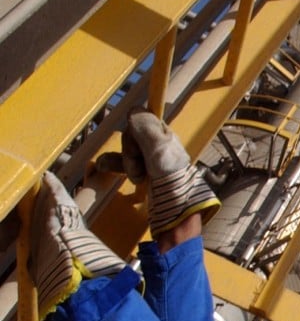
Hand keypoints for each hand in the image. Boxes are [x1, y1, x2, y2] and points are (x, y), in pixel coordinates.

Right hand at [96, 109, 219, 234]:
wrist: (175, 211)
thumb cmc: (172, 181)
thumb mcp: (160, 149)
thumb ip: (146, 128)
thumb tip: (134, 110)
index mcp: (166, 136)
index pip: (142, 120)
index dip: (135, 128)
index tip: (134, 137)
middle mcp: (159, 145)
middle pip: (131, 136)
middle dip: (130, 151)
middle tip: (140, 167)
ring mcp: (151, 160)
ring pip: (126, 150)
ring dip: (125, 162)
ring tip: (136, 177)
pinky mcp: (144, 173)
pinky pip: (122, 162)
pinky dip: (114, 164)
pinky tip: (102, 167)